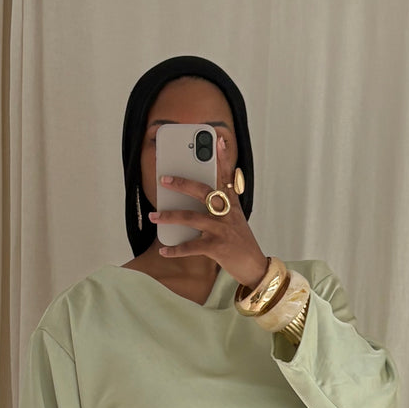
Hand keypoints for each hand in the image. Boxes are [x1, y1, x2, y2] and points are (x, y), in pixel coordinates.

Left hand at [149, 133, 268, 289]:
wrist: (254, 267)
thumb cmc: (240, 242)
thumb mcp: (237, 218)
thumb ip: (225, 202)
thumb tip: (209, 189)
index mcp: (232, 204)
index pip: (226, 176)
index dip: (222, 158)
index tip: (217, 140)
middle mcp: (227, 213)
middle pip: (203, 192)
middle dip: (182, 184)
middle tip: (164, 179)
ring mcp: (222, 230)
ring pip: (191, 218)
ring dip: (169, 216)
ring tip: (154, 217)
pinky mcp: (216, 248)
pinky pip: (191, 247)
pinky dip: (175, 249)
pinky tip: (164, 250)